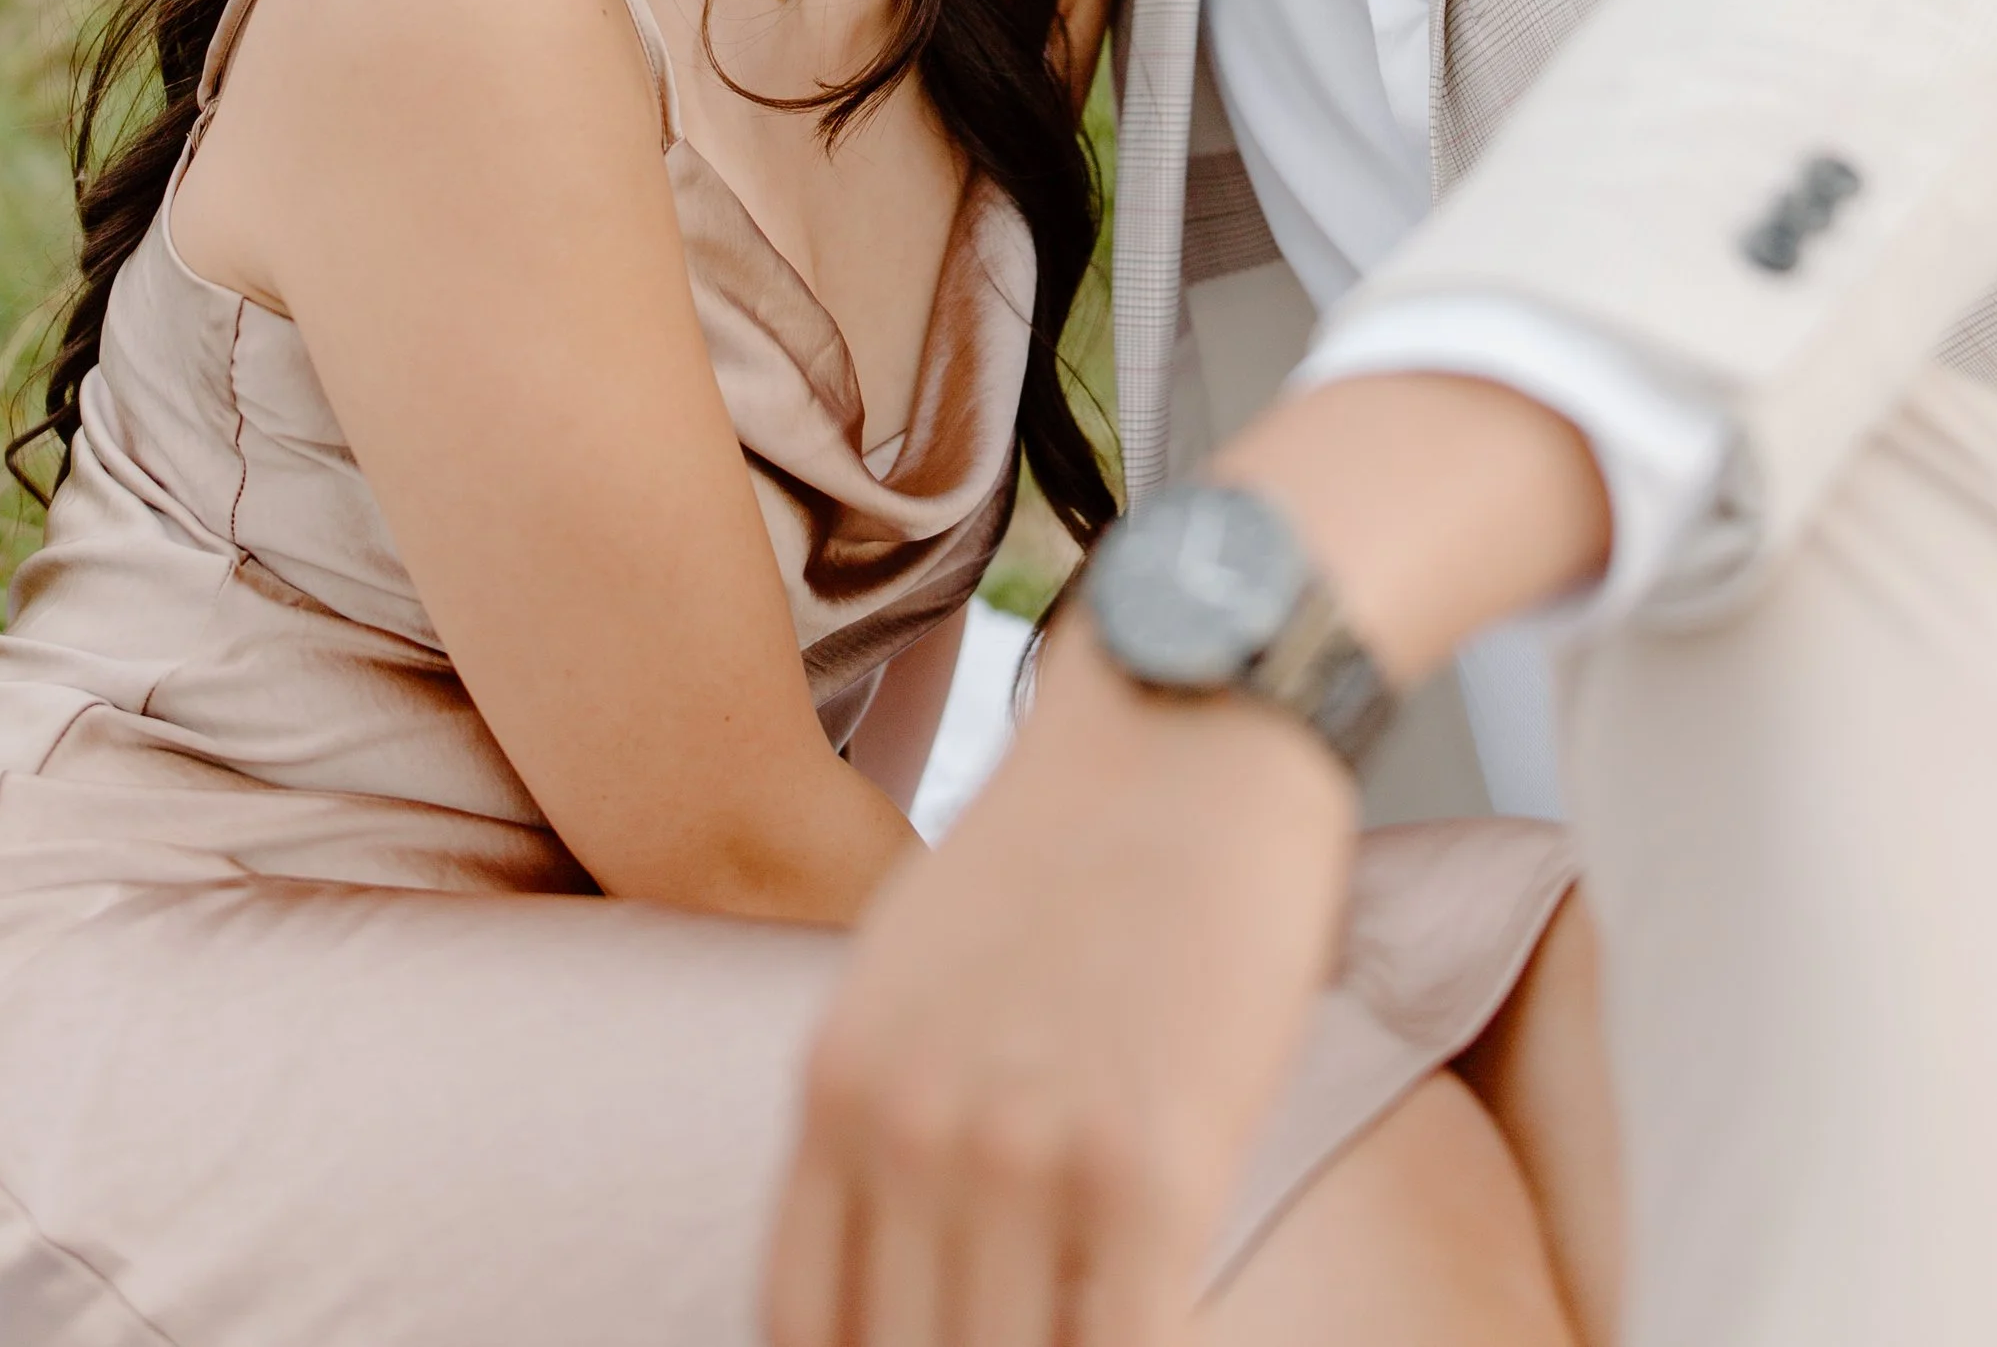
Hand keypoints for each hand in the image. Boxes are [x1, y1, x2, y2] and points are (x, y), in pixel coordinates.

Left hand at [766, 622, 1356, 1346]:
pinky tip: (1157, 1331)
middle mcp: (908, 1132)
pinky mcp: (1155, 1170)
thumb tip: (888, 1252)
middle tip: (1022, 1339)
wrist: (1191, 712)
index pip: (805, 1332)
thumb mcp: (912, 964)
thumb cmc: (1072, 841)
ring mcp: (1026, 1155)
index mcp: (839, 1085)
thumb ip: (883, 1109)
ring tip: (1090, 1333)